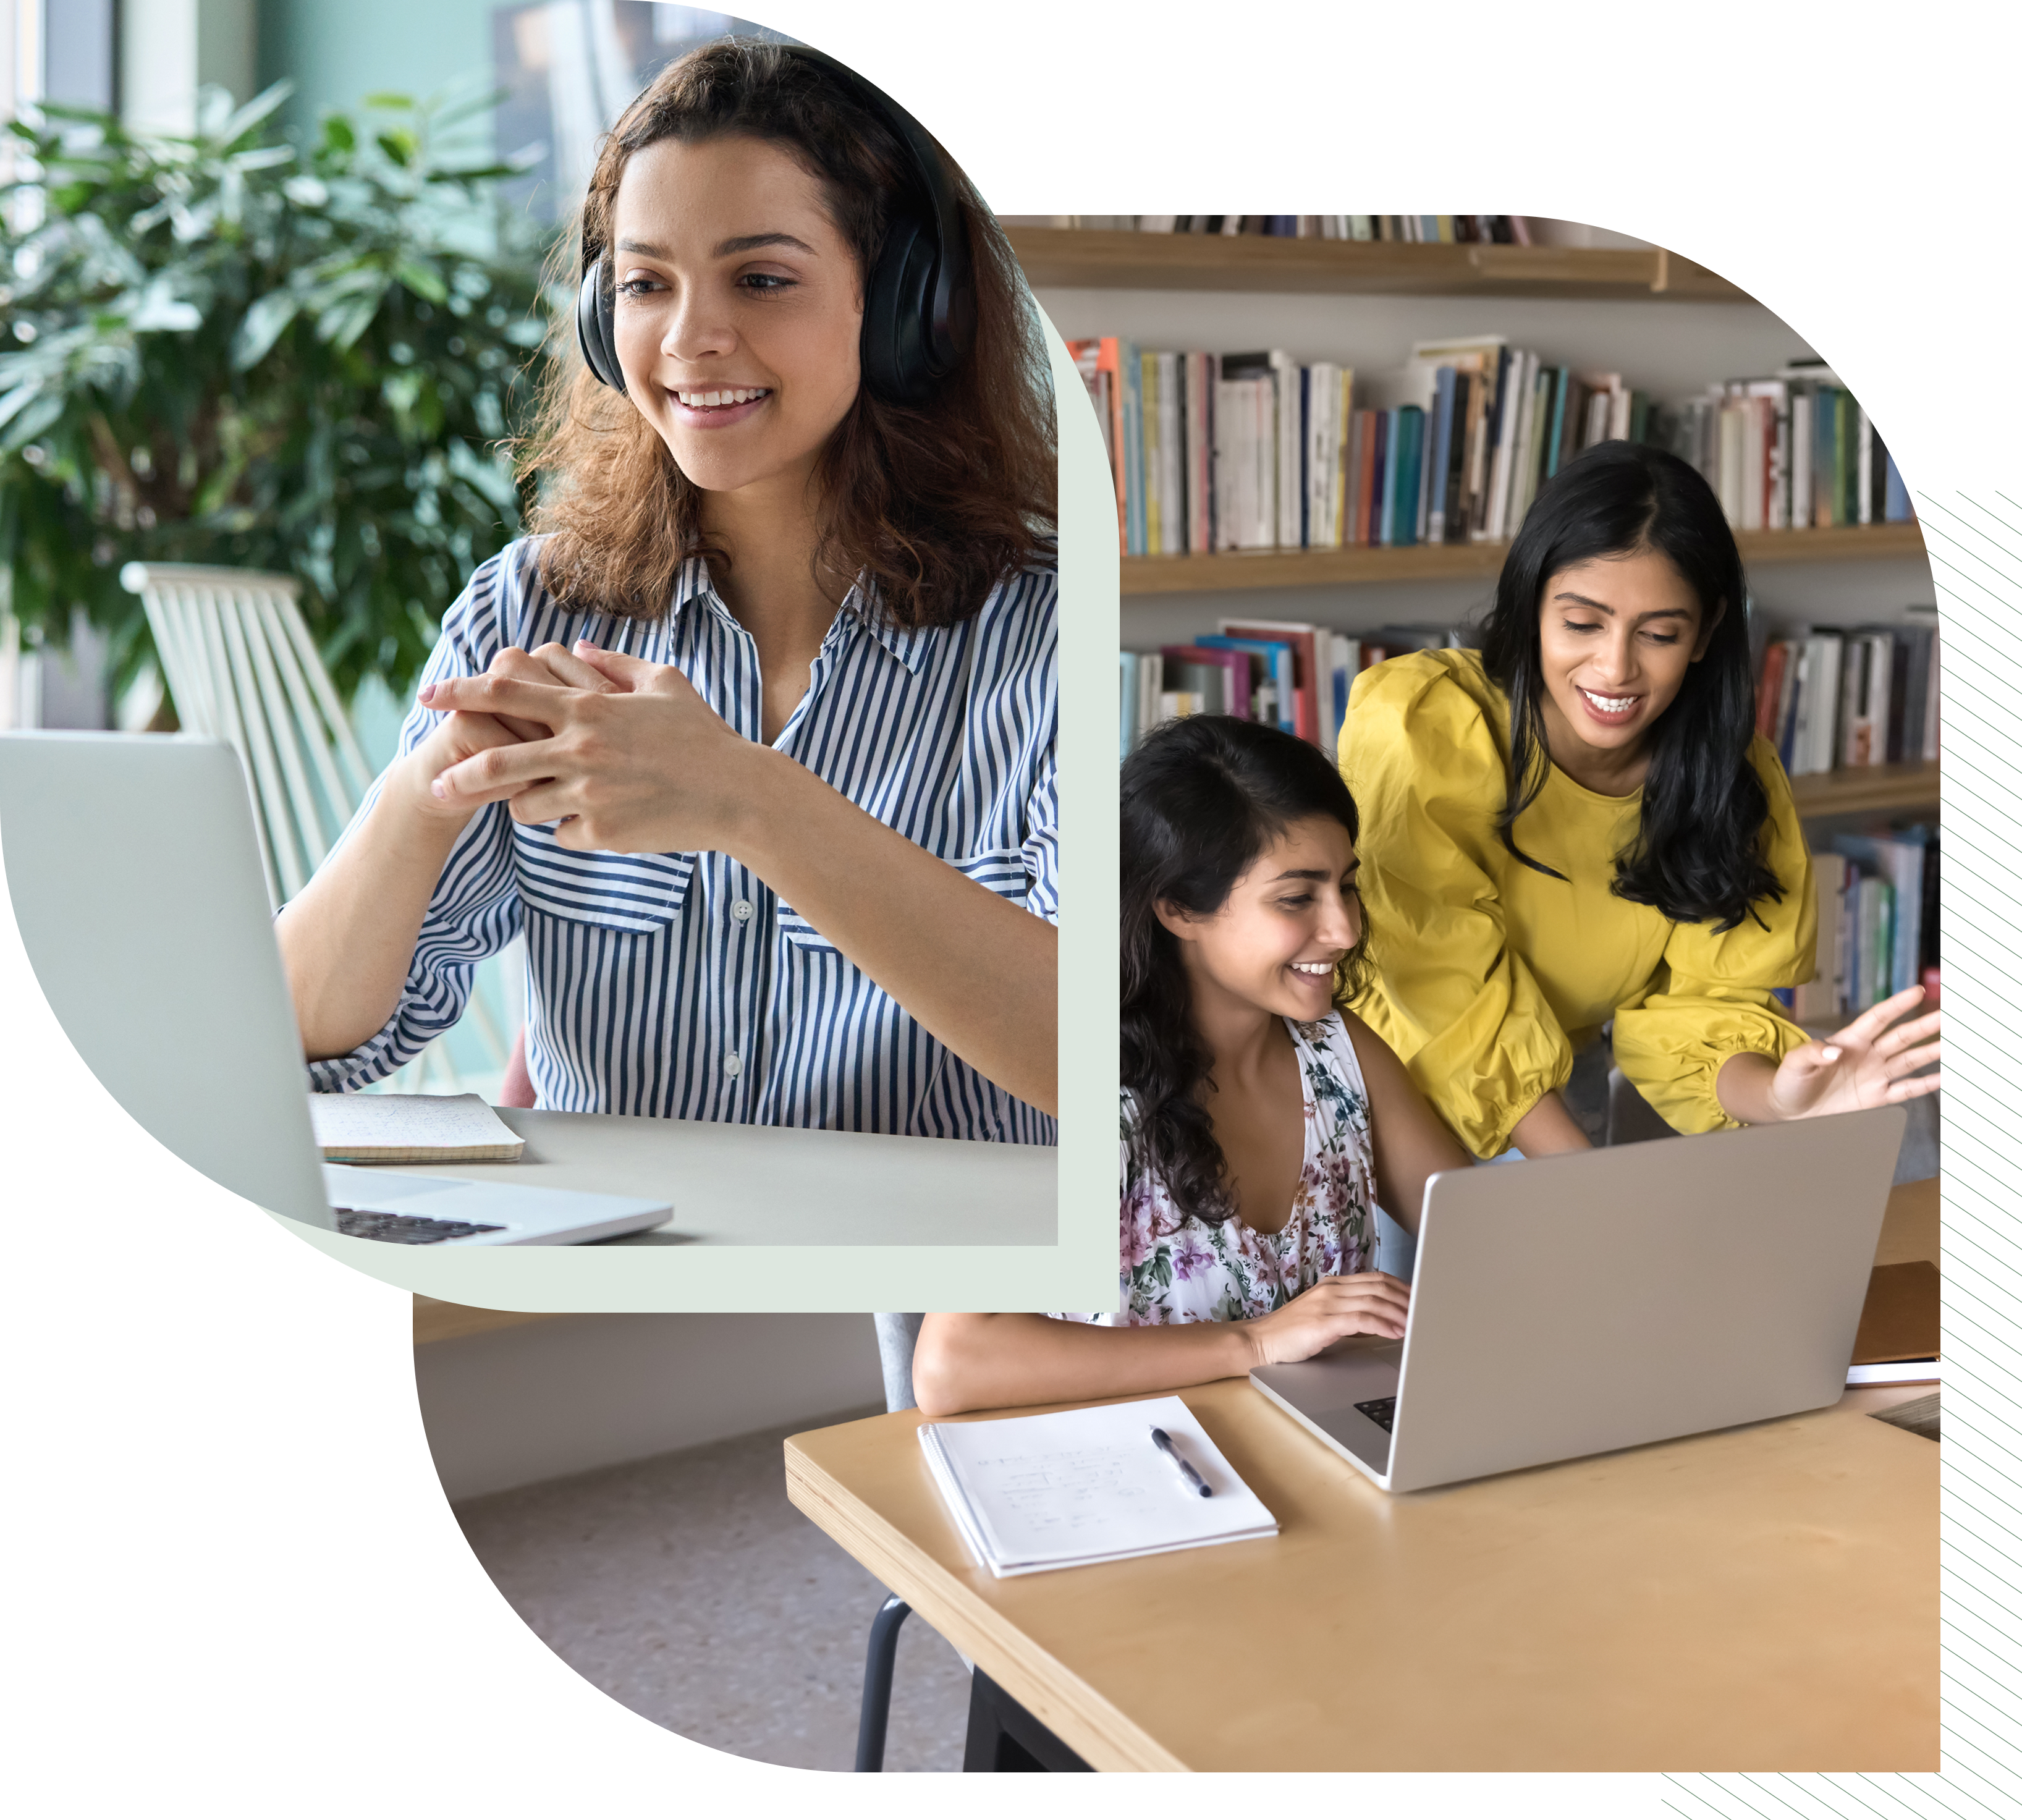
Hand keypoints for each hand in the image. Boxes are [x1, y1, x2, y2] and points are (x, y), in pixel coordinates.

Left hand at [417, 640, 761, 852]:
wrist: (739, 794)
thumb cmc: (704, 736)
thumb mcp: (665, 683)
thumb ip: (614, 664)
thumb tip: (574, 649)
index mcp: (590, 708)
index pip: (506, 691)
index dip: (460, 691)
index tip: (428, 696)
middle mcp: (581, 749)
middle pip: (494, 760)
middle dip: (457, 774)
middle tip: (437, 782)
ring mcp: (589, 793)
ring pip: (524, 806)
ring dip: (527, 805)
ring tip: (550, 802)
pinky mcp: (602, 832)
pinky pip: (563, 835)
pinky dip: (573, 830)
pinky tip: (602, 822)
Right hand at [1243, 1271, 1411, 1367]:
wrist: (1260, 1342)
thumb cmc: (1291, 1334)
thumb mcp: (1324, 1316)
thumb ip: (1349, 1312)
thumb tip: (1382, 1320)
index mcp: (1333, 1285)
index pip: (1376, 1279)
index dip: (1403, 1288)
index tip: (1420, 1300)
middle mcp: (1332, 1290)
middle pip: (1380, 1286)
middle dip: (1407, 1300)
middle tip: (1426, 1313)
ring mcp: (1327, 1304)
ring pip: (1375, 1300)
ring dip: (1401, 1313)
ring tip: (1417, 1325)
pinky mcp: (1323, 1322)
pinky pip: (1362, 1319)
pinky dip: (1384, 1324)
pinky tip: (1396, 1333)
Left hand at [1767, 985, 1940, 1119]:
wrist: (1790, 1110)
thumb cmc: (1790, 1080)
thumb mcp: (1794, 1063)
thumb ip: (1812, 1053)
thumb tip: (1834, 1051)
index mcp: (1848, 1041)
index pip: (1877, 1019)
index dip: (1896, 1005)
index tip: (1917, 991)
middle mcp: (1867, 1055)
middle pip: (1901, 1037)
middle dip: (1924, 1026)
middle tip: (1944, 1015)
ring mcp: (1875, 1075)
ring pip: (1910, 1060)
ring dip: (1931, 1052)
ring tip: (1948, 1043)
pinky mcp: (1877, 1098)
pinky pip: (1906, 1090)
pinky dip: (1925, 1085)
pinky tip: (1942, 1078)